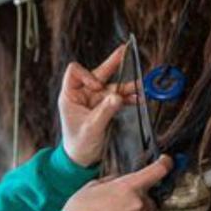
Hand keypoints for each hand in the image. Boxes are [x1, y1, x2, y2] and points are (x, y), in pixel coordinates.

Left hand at [57, 43, 138, 166]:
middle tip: (126, 51)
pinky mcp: (105, 107)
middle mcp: (82, 94)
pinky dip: (128, 98)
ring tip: (140, 85)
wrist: (82, 159)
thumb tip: (117, 97)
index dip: (87, 74)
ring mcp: (95, 100)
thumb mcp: (91, 128)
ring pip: (112, 86)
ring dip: (126, 86)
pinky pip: (118, 97)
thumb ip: (104, 112)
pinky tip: (139, 98)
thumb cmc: (78, 144)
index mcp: (70, 95)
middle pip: (98, 73)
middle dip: (112, 65)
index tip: (98, 87)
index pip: (75, 72)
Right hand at [62, 155, 172, 210]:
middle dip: (136, 197)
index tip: (166, 162)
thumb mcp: (92, 186)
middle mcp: (137, 203)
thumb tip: (118, 180)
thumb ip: (111, 181)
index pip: (155, 172)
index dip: (164, 164)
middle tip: (116, 201)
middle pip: (147, 196)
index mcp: (127, 186)